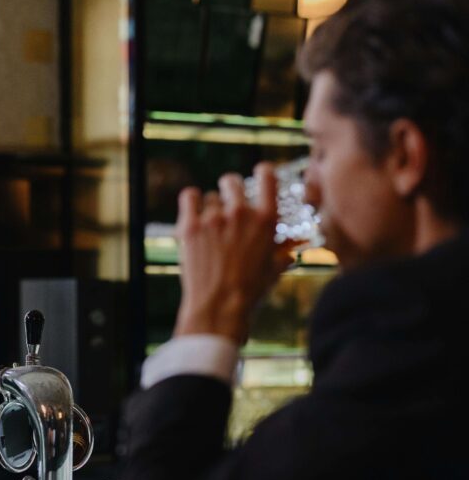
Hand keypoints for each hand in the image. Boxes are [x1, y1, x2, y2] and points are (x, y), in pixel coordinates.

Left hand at [174, 164, 298, 343]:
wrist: (220, 307)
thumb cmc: (250, 292)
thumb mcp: (274, 269)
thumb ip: (282, 252)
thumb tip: (291, 251)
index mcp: (266, 219)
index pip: (266, 176)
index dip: (262, 172)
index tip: (258, 173)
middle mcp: (241, 213)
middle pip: (232, 181)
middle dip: (231, 189)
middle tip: (228, 203)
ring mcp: (214, 218)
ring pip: (210, 197)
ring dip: (210, 207)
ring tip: (211, 227)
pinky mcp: (190, 226)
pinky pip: (189, 196)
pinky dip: (191, 200)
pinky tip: (192, 208)